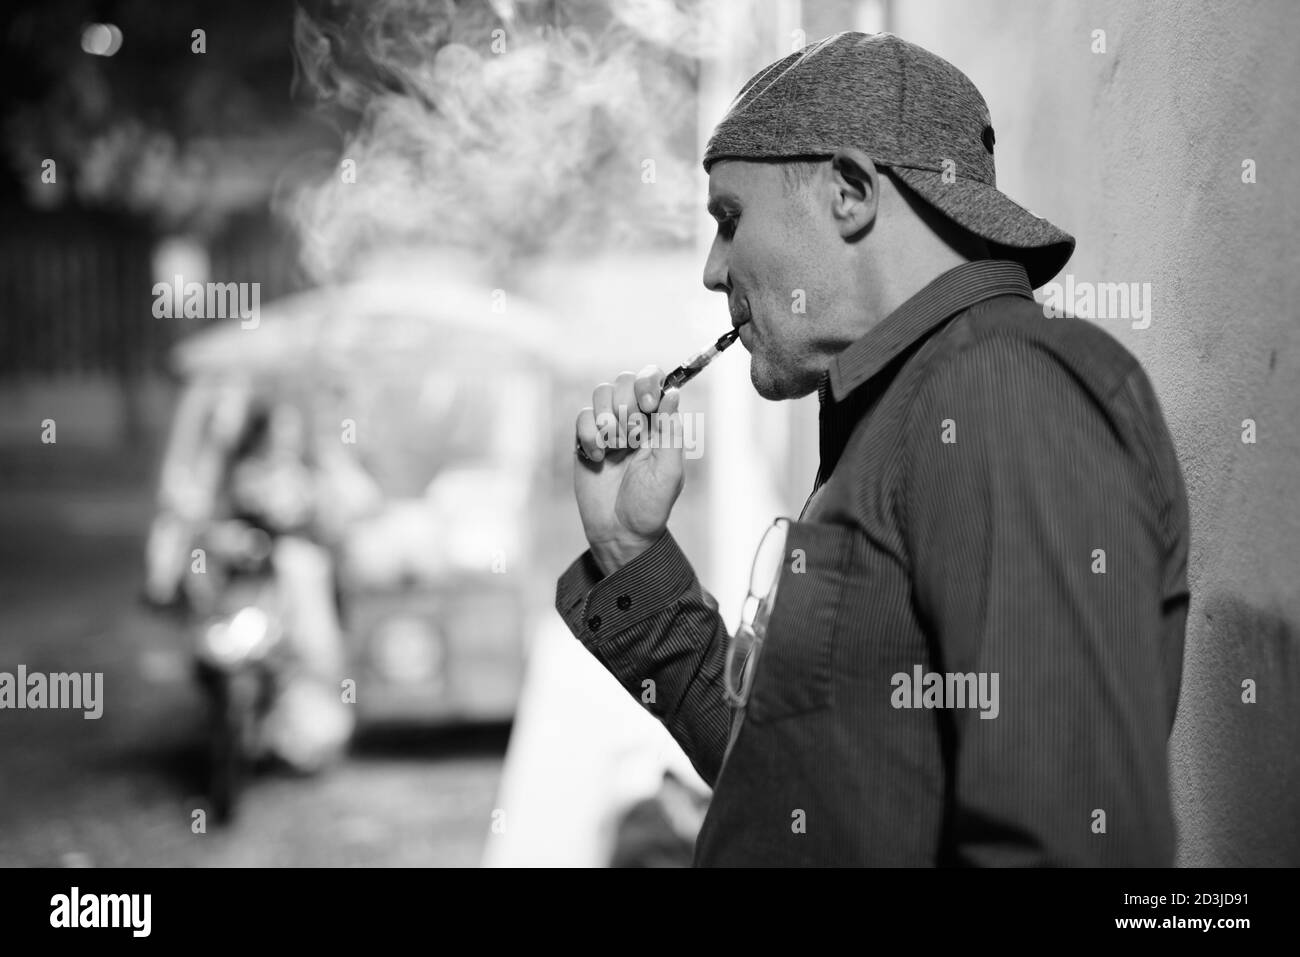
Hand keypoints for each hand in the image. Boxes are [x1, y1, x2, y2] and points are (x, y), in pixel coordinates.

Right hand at [573, 366, 684, 575]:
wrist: (620, 532)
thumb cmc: (651, 505)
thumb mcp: (669, 471)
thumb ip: (671, 431)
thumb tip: (673, 393)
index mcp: (659, 423)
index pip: (654, 381)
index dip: (648, 382)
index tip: (647, 405)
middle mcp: (634, 419)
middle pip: (624, 380)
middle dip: (627, 405)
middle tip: (632, 438)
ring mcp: (609, 428)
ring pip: (601, 393)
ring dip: (608, 419)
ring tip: (615, 448)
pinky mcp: (586, 440)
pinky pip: (582, 417)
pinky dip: (589, 434)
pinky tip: (598, 458)